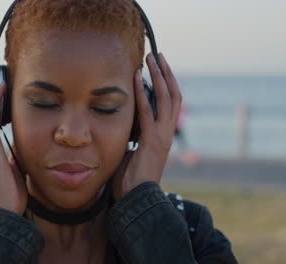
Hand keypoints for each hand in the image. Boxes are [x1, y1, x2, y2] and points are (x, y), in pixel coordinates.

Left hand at [112, 53, 181, 199]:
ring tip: (152, 58)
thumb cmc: (129, 179)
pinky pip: (148, 113)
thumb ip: (130, 135)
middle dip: (166, 73)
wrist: (134, 201)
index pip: (170, 104)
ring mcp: (161, 137)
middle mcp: (166, 133)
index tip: (158, 68)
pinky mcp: (151, 142)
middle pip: (173, 96)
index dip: (166, 84)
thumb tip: (121, 123)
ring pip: (166, 99)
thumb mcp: (130, 151)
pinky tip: (137, 79)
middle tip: (157, 55)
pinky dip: (143, 94)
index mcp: (162, 135)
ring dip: (159, 76)